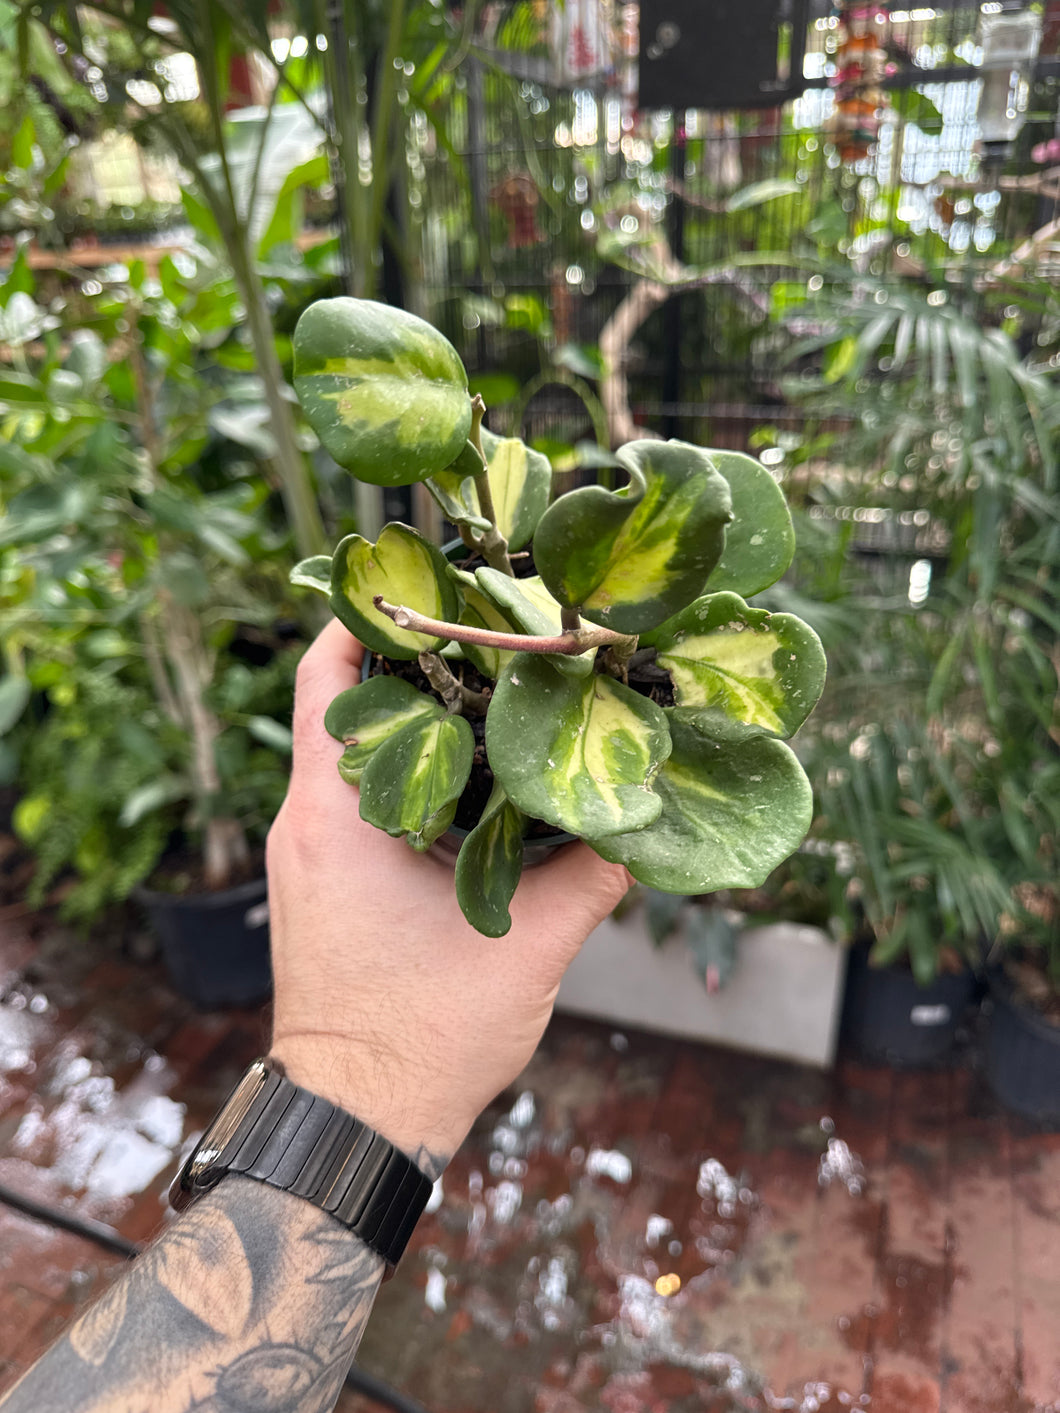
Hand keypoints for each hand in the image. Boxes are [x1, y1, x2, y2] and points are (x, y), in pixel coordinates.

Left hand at [266, 620, 630, 1166]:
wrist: (358, 1123)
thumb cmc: (424, 1040)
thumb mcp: (530, 948)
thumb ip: (594, 875)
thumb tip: (650, 821)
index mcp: (334, 818)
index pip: (326, 676)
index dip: (371, 617)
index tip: (430, 582)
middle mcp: (306, 824)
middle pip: (344, 703)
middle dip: (412, 661)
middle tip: (489, 627)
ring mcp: (307, 856)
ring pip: (353, 755)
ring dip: (412, 719)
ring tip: (492, 688)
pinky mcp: (322, 887)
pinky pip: (356, 802)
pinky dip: (407, 775)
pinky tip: (474, 777)